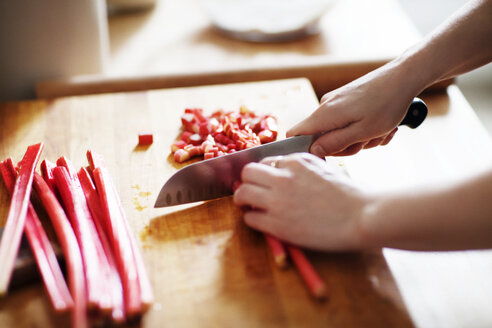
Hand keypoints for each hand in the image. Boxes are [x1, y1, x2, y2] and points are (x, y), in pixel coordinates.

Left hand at [233, 153, 369, 250]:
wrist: (362, 216)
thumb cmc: (349, 195)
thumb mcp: (324, 169)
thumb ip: (302, 168)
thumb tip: (284, 173)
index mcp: (295, 161)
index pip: (265, 161)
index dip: (264, 174)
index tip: (266, 183)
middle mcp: (283, 177)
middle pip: (248, 172)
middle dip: (248, 181)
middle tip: (252, 192)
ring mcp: (278, 201)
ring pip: (242, 193)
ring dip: (243, 200)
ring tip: (250, 206)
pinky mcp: (277, 224)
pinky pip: (250, 219)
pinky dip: (252, 220)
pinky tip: (263, 222)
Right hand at [287, 65, 415, 156]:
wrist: (403, 77)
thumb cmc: (386, 105)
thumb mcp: (362, 132)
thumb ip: (335, 143)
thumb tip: (313, 151)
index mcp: (325, 114)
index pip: (295, 134)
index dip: (304, 150)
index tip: (325, 158)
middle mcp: (325, 106)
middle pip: (322, 138)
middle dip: (346, 145)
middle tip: (367, 140)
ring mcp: (336, 102)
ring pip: (339, 132)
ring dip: (361, 137)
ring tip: (380, 130)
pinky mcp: (346, 100)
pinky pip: (349, 123)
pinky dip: (364, 128)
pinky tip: (381, 124)